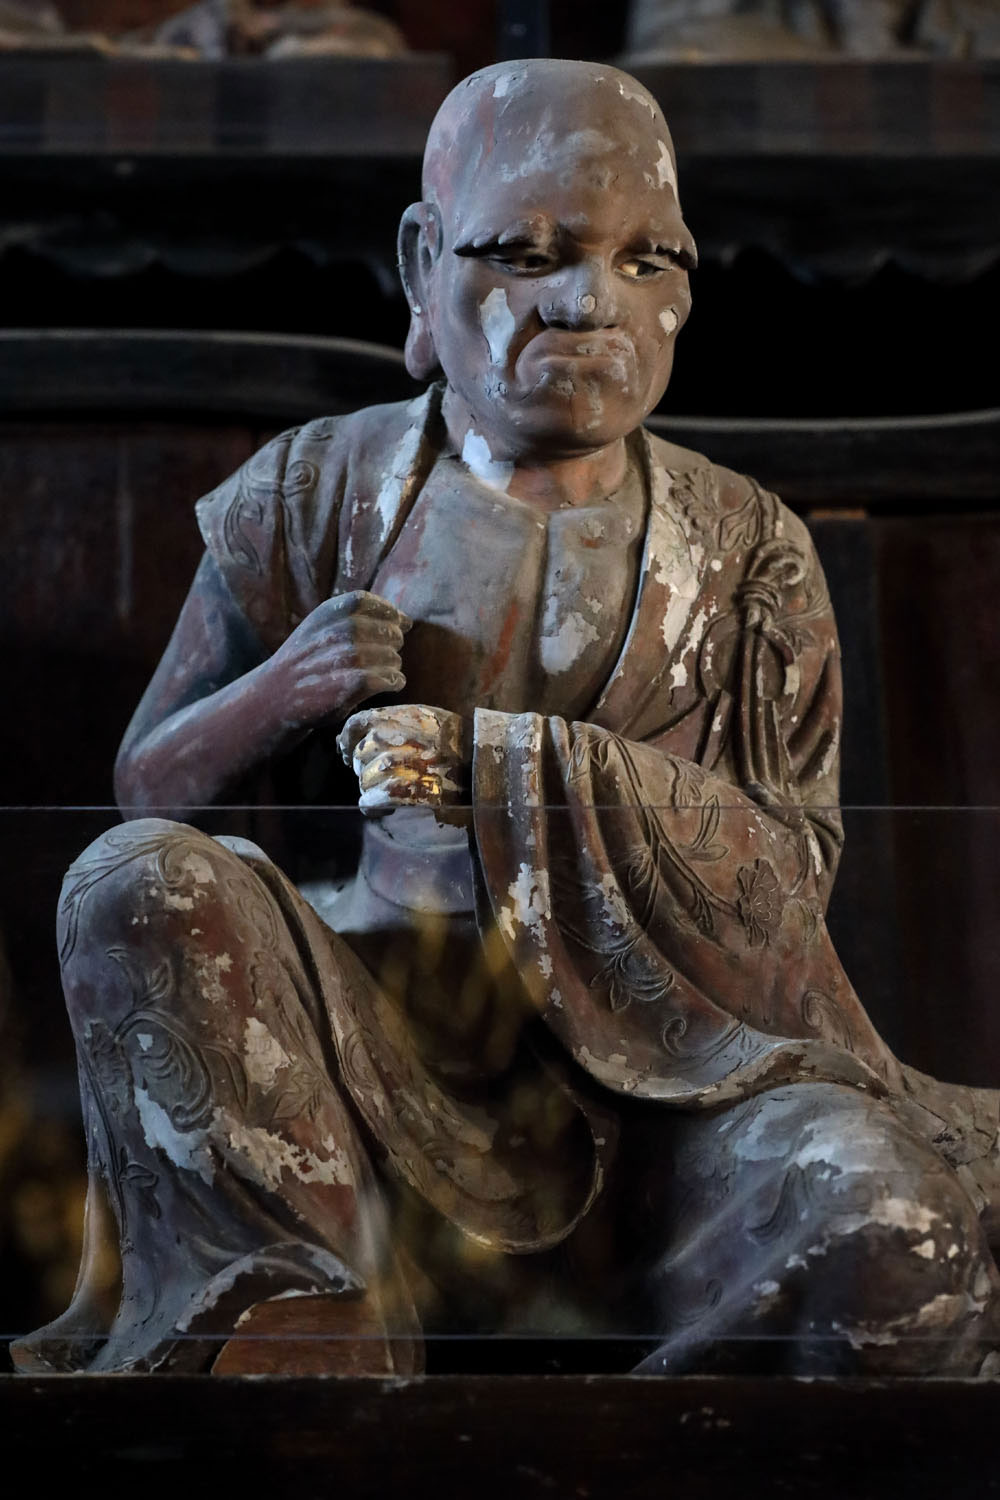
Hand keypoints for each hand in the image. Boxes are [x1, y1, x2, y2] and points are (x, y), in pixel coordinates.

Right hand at [258, 591, 410, 730]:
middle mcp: (341, 631)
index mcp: (329, 613)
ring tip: (381, 673)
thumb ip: (353, 618)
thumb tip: (406, 620)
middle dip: (393, 644)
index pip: (370, 602)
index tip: (397, 624)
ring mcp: (348, 657)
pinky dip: (395, 682)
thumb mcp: (317, 628)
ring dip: (393, 666)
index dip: (389, 613)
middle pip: (389, 632)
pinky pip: (391, 679)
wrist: (277, 698)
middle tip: (383, 657)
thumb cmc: (304, 663)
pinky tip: (388, 685)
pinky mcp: (354, 683)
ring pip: (393, 658)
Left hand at [337, 705, 469, 815]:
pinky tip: (389, 807)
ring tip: (396, 790)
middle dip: (368, 768)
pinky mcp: (399, 793)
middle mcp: (396, 736)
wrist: (483, 775)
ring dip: (374, 788)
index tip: (349, 753)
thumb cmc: (456, 750)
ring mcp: (397, 765)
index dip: (349, 740)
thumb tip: (341, 740)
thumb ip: (388, 723)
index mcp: (404, 715)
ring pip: (363, 780)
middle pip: (360, 754)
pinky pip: (369, 801)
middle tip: (390, 775)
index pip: (359, 723)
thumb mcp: (428, 722)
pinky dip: (375, 807)